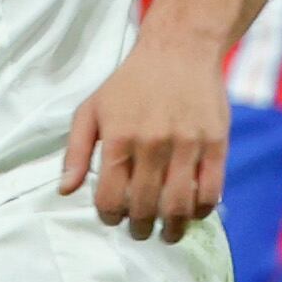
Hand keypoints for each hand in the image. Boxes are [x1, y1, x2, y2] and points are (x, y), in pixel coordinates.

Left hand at [61, 24, 229, 239]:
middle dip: (140, 228)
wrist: (180, 49)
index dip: (110, 217)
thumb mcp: (91, 109)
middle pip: (146, 207)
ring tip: (167, 232)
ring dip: (172, 229)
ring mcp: (187, 144)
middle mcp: (152, 144)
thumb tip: (65, 190)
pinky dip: (202, 210)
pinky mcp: (216, 143)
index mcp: (119, 138)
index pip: (111, 198)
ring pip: (180, 205)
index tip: (114, 217)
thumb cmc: (130, 83)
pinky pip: (211, 190)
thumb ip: (76, 151)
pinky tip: (193, 212)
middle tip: (140, 231)